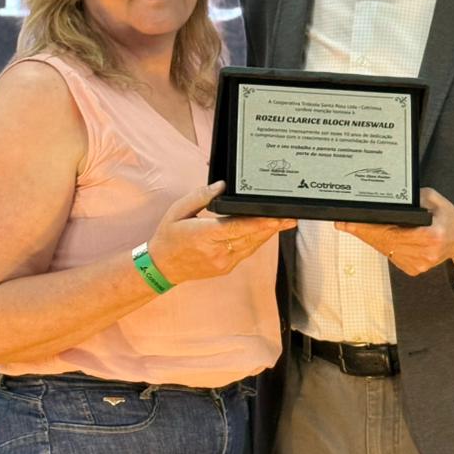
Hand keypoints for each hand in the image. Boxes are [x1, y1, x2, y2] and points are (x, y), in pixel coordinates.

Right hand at [149, 181, 295, 283]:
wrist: (162, 267)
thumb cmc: (169, 236)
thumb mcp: (178, 210)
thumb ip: (200, 196)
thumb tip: (221, 185)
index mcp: (203, 236)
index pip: (237, 228)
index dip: (259, 223)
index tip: (275, 217)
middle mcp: (216, 252)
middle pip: (250, 238)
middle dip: (272, 227)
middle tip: (290, 217)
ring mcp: (223, 262)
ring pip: (252, 246)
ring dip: (268, 234)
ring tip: (285, 222)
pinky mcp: (227, 267)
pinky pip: (247, 252)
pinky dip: (257, 241)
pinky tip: (267, 231)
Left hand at [334, 187, 453, 275]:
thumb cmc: (446, 216)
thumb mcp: (433, 198)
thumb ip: (413, 198)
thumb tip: (387, 200)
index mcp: (432, 235)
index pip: (392, 232)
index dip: (368, 227)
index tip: (350, 223)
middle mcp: (426, 253)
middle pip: (385, 242)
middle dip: (363, 232)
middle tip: (344, 223)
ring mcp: (420, 264)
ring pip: (386, 250)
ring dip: (370, 239)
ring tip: (354, 227)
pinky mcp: (414, 269)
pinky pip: (391, 256)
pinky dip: (381, 245)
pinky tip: (372, 235)